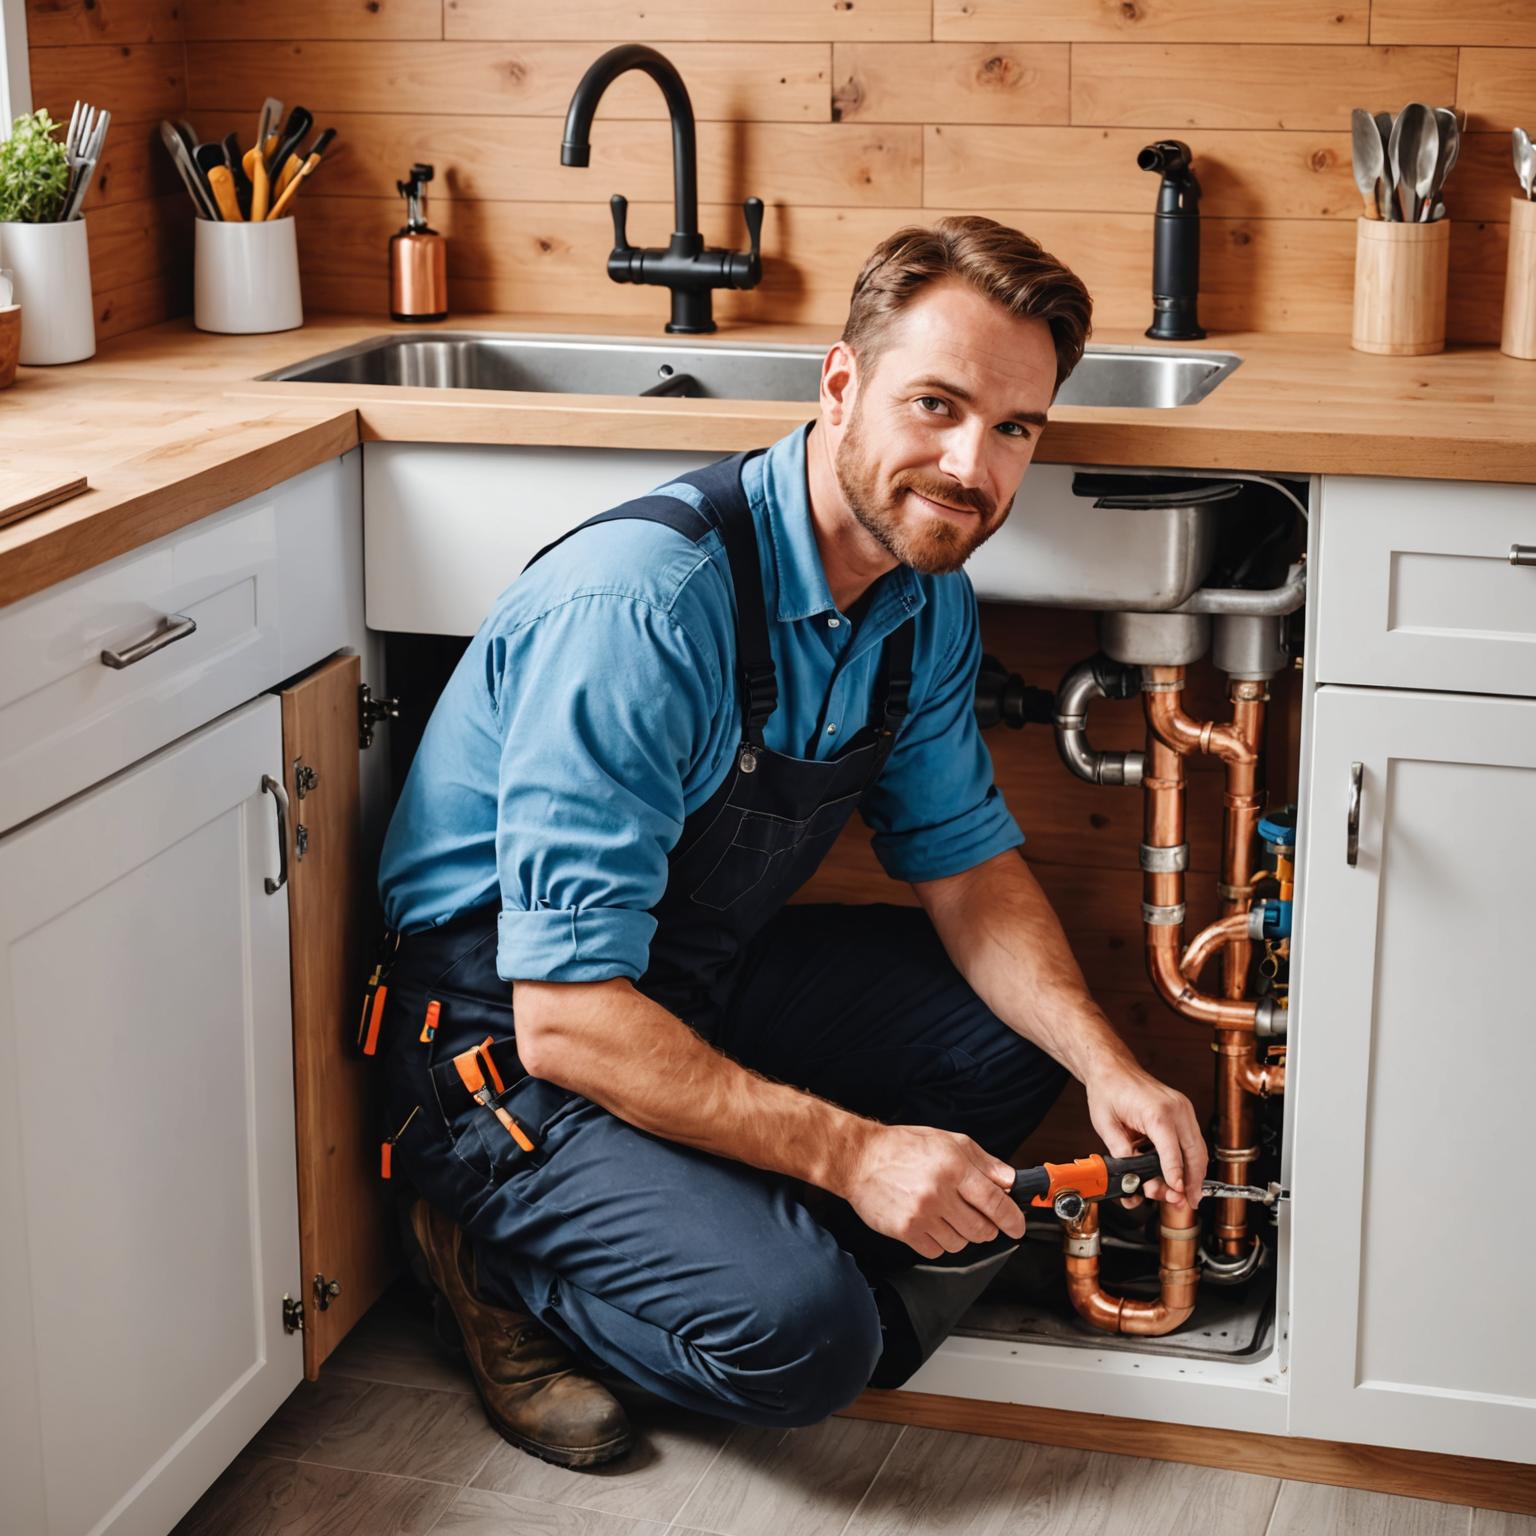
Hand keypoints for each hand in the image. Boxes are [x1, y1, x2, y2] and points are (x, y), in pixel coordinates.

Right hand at [839, 1124, 1025, 1259]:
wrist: (860, 1159)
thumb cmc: (904, 1147)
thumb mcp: (949, 1141)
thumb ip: (984, 1162)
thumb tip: (1011, 1182)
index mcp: (954, 1167)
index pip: (996, 1201)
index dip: (1012, 1218)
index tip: (1017, 1226)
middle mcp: (939, 1192)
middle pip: (982, 1229)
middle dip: (987, 1227)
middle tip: (979, 1218)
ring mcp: (922, 1214)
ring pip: (961, 1243)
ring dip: (960, 1234)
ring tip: (946, 1215)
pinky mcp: (906, 1231)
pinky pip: (937, 1251)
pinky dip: (939, 1242)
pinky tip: (930, 1223)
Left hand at [1085, 1067, 1206, 1208]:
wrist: (1112, 1067)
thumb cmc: (1108, 1090)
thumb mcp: (1105, 1124)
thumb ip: (1120, 1151)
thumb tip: (1132, 1175)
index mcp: (1157, 1112)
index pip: (1172, 1151)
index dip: (1174, 1175)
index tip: (1176, 1192)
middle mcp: (1176, 1109)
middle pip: (1194, 1153)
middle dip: (1192, 1182)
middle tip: (1187, 1201)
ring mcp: (1182, 1109)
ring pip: (1198, 1150)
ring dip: (1194, 1174)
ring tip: (1184, 1194)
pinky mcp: (1182, 1112)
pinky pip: (1192, 1141)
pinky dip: (1190, 1160)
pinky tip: (1183, 1176)